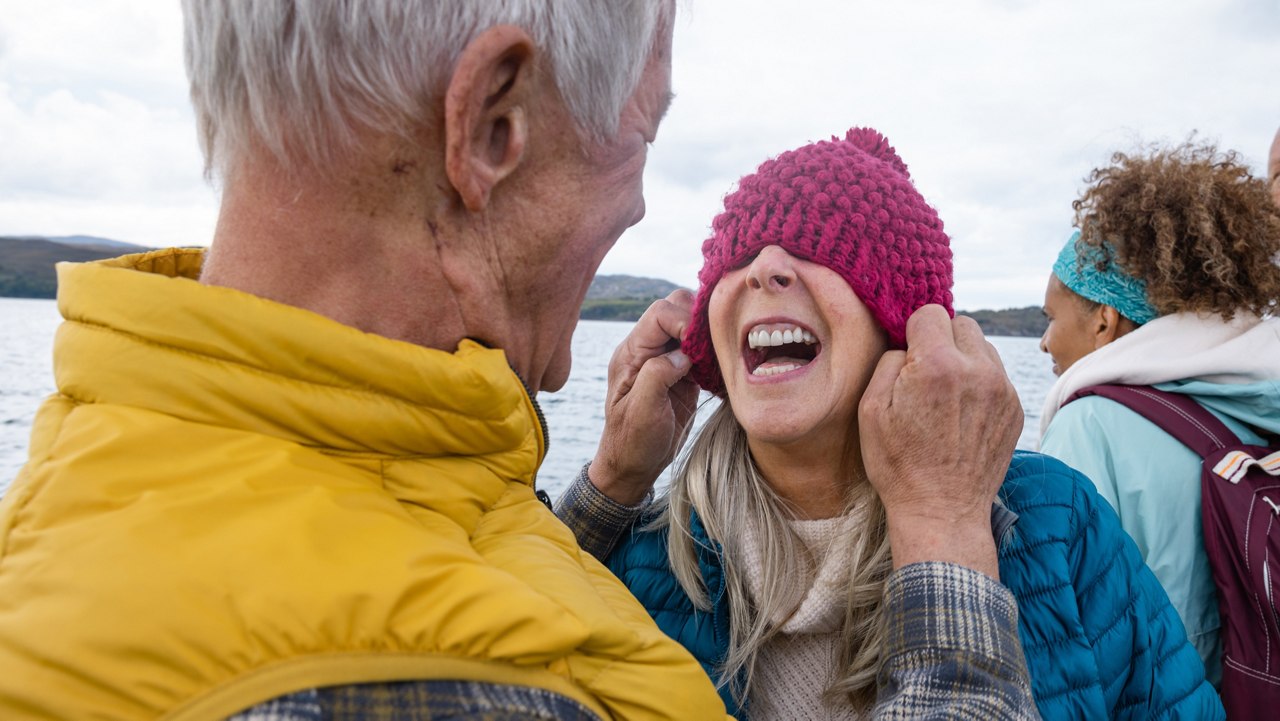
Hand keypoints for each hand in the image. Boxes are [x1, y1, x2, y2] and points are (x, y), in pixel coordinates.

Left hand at [590, 290, 699, 504]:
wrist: (635, 466)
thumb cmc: (632, 441)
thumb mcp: (641, 410)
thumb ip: (657, 374)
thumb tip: (683, 353)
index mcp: (631, 352)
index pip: (660, 313)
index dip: (684, 320)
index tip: (698, 345)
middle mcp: (648, 349)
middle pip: (677, 307)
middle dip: (699, 319)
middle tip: (714, 346)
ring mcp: (667, 358)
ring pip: (693, 324)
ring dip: (710, 335)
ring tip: (720, 357)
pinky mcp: (685, 372)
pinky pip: (703, 348)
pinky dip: (715, 353)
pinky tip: (721, 369)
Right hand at [858, 305, 1021, 577]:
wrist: (942, 511)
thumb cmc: (898, 464)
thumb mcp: (870, 410)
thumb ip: (889, 362)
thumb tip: (908, 344)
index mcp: (938, 366)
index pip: (930, 313)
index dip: (912, 332)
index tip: (908, 360)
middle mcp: (978, 371)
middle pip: (961, 323)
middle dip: (941, 340)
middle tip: (926, 374)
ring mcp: (1002, 390)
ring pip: (982, 346)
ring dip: (963, 359)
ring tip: (946, 394)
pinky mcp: (1015, 408)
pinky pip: (996, 374)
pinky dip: (979, 382)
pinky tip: (962, 412)